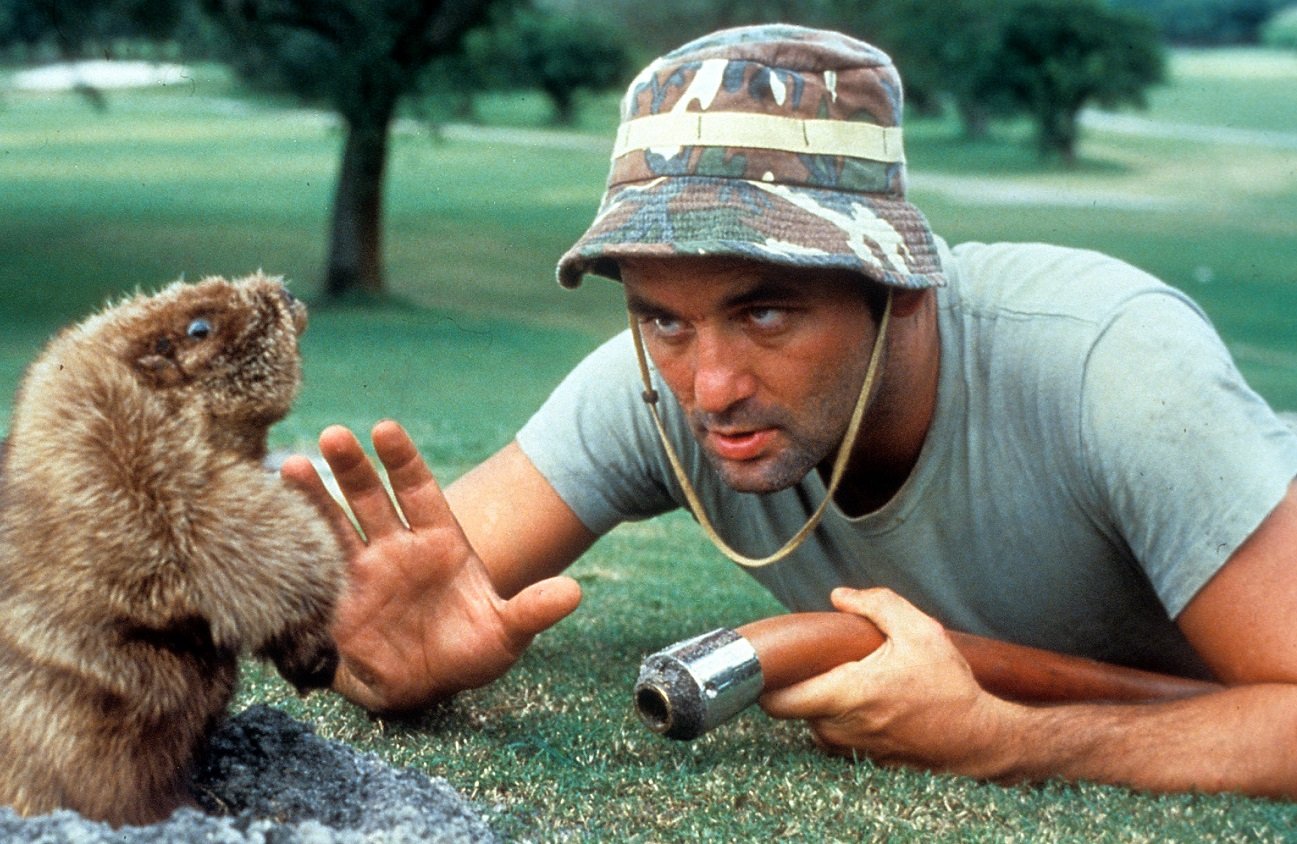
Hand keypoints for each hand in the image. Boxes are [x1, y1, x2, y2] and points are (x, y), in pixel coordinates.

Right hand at [281, 420, 581, 713]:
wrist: (426, 687)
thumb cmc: (468, 652)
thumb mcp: (505, 634)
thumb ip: (532, 610)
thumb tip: (573, 592)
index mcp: (439, 540)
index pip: (419, 489)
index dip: (402, 459)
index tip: (385, 429)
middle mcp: (396, 544)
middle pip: (371, 496)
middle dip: (353, 466)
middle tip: (334, 436)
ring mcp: (362, 568)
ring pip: (334, 523)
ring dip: (313, 496)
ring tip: (290, 466)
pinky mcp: (334, 599)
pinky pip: (310, 565)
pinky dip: (292, 544)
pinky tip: (267, 517)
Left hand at [760, 587, 1012, 774]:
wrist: (978, 738)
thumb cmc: (949, 685)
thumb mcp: (920, 631)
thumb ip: (877, 605)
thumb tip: (840, 596)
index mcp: (846, 694)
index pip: (777, 700)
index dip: (763, 682)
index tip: (771, 661)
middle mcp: (841, 728)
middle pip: (793, 707)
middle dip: (798, 684)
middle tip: (817, 661)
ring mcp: (852, 749)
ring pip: (814, 722)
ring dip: (821, 701)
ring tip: (850, 678)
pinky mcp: (866, 760)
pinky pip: (839, 735)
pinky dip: (842, 718)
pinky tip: (869, 699)